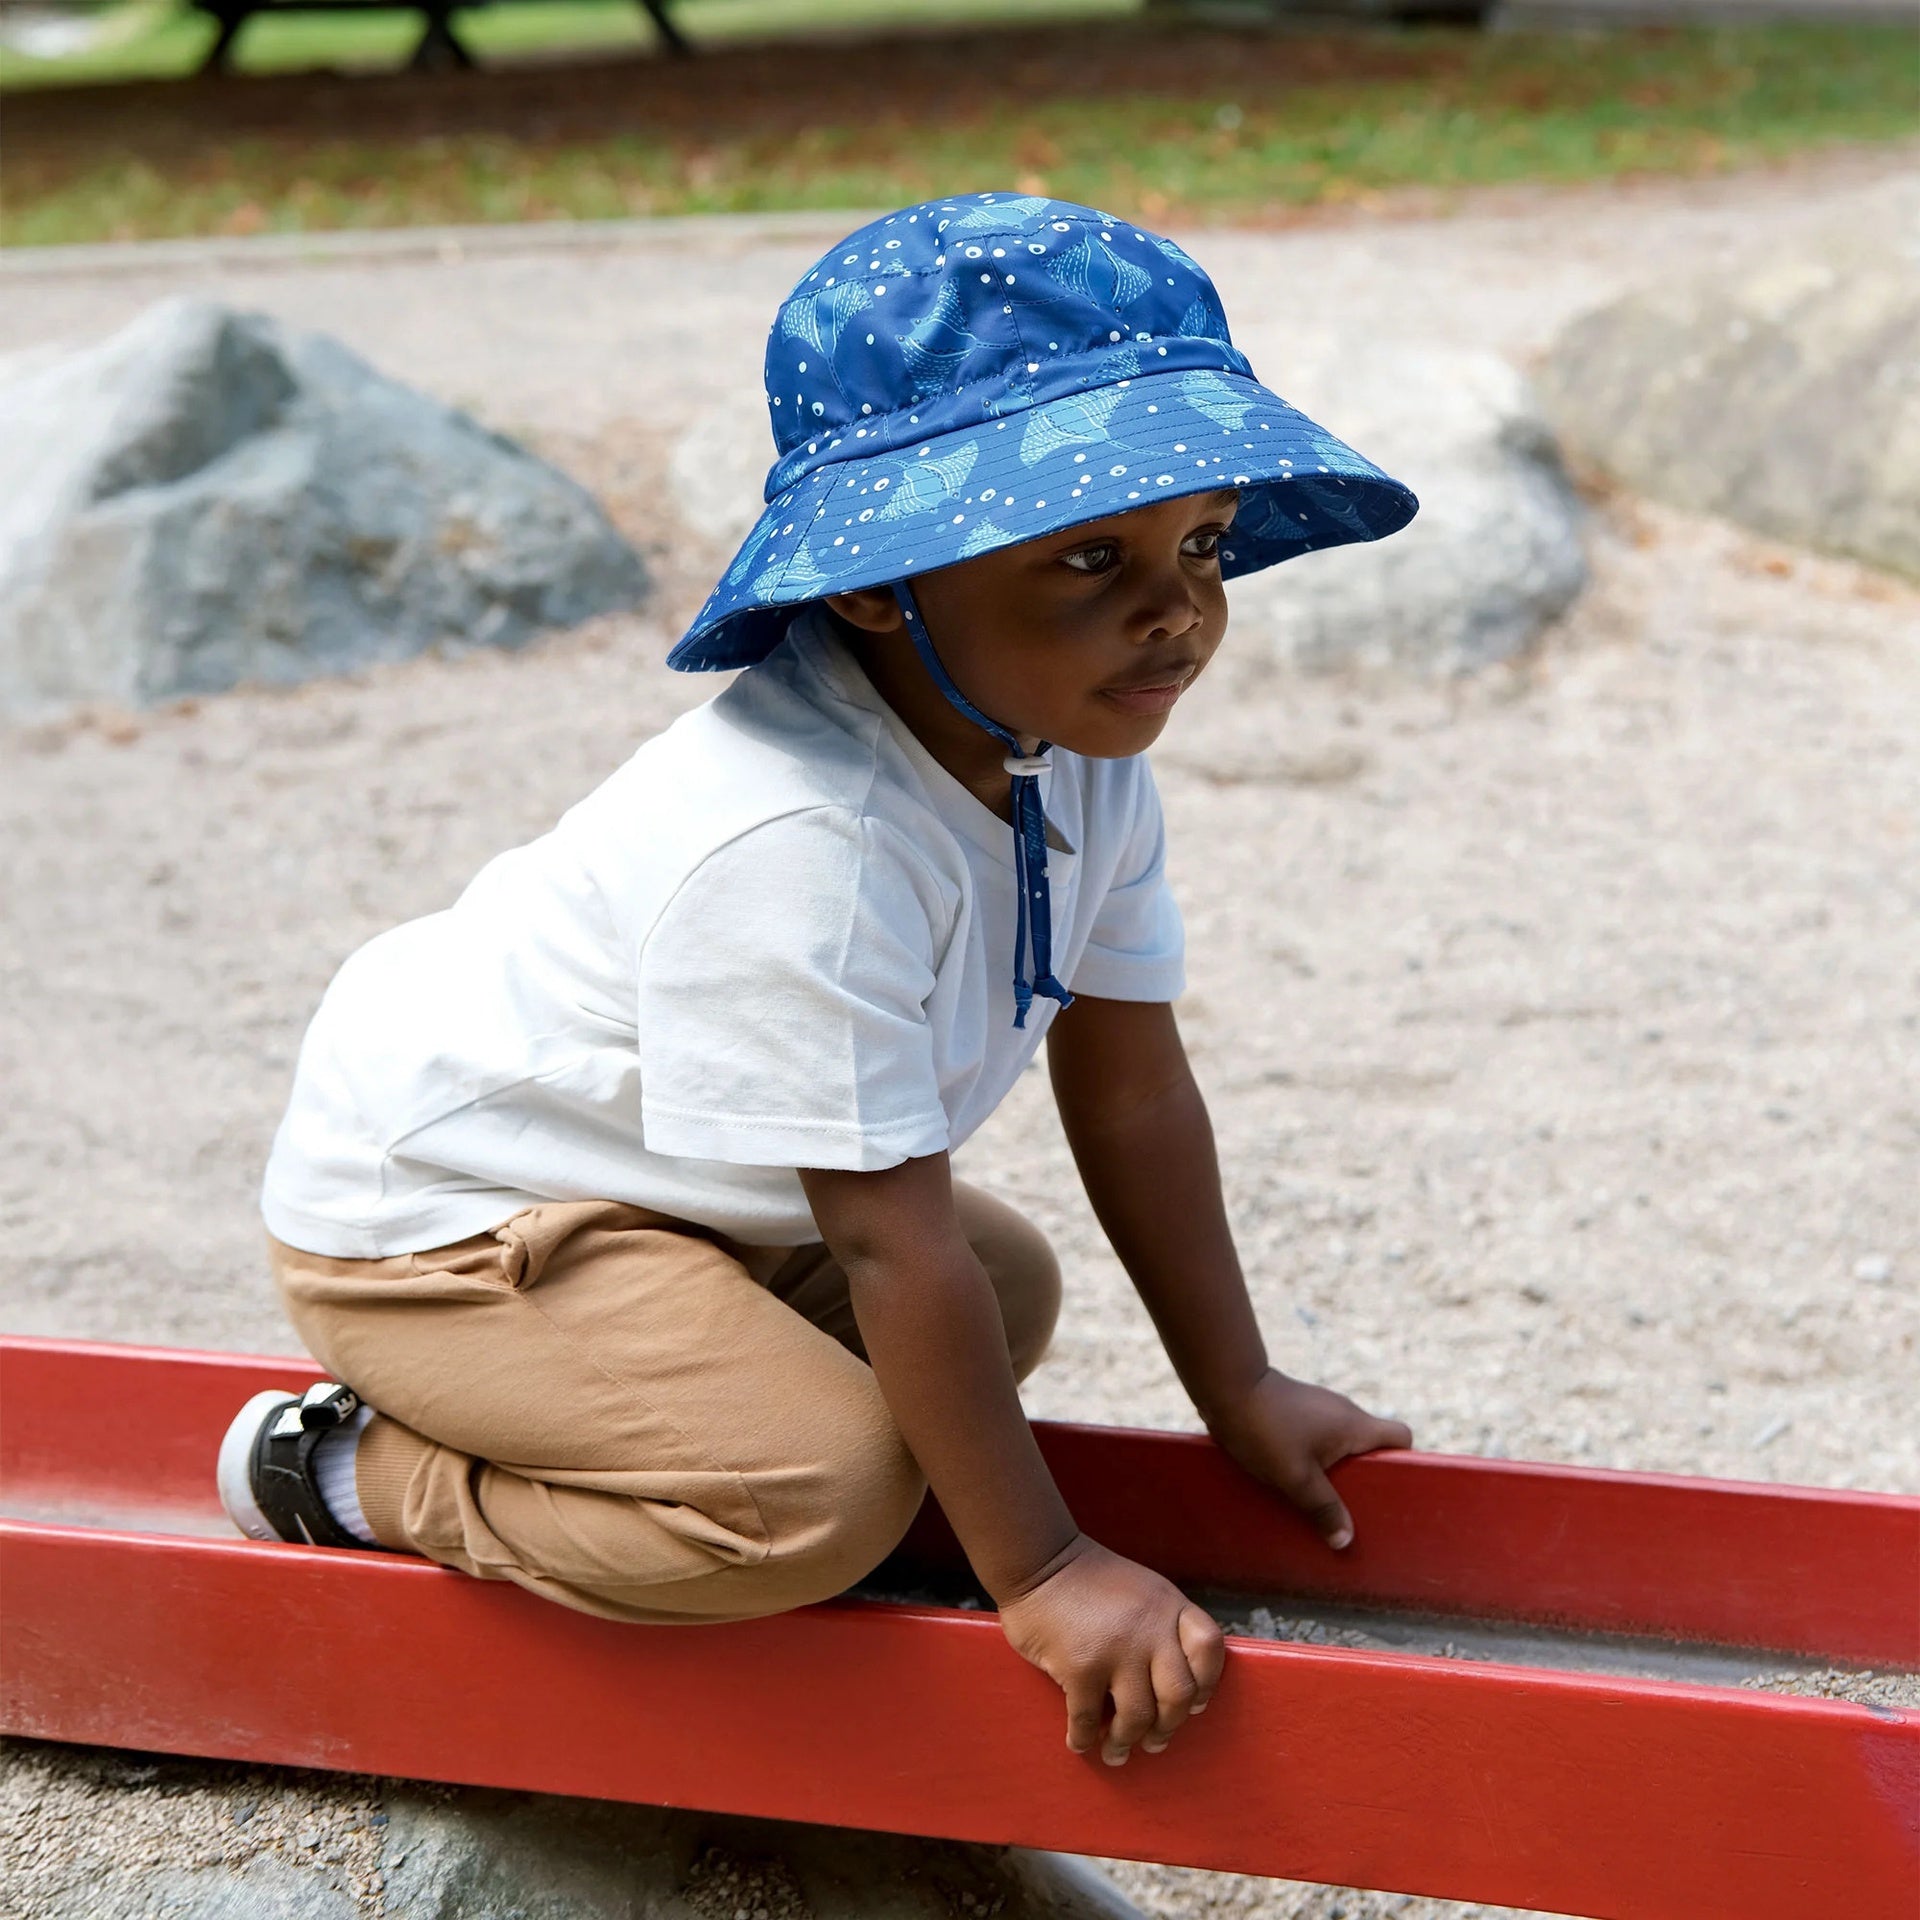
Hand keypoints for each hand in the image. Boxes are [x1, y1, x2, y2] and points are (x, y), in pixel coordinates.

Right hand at [999, 1535, 1225, 1766]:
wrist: (1039, 1561)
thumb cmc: (1088, 1579)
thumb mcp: (1140, 1589)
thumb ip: (1160, 1624)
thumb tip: (1168, 1681)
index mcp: (1168, 1604)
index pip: (1209, 1647)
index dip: (1207, 1682)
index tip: (1194, 1704)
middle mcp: (1150, 1628)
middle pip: (1178, 1693)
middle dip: (1168, 1725)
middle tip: (1155, 1741)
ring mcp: (1117, 1650)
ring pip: (1138, 1716)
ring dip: (1127, 1742)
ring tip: (1117, 1752)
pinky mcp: (1081, 1668)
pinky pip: (1089, 1719)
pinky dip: (1084, 1738)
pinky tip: (1079, 1742)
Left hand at [1207, 1369, 1412, 1549]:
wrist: (1227, 1387)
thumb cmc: (1266, 1430)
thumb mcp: (1296, 1477)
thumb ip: (1323, 1508)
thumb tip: (1345, 1541)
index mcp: (1355, 1425)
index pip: (1401, 1436)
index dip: (1402, 1462)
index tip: (1387, 1490)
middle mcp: (1344, 1413)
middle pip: (1371, 1447)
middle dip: (1364, 1478)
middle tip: (1351, 1508)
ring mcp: (1321, 1408)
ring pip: (1342, 1444)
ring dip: (1336, 1470)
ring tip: (1321, 1500)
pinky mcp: (1299, 1410)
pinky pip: (1319, 1438)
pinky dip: (1315, 1458)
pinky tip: (1295, 1479)